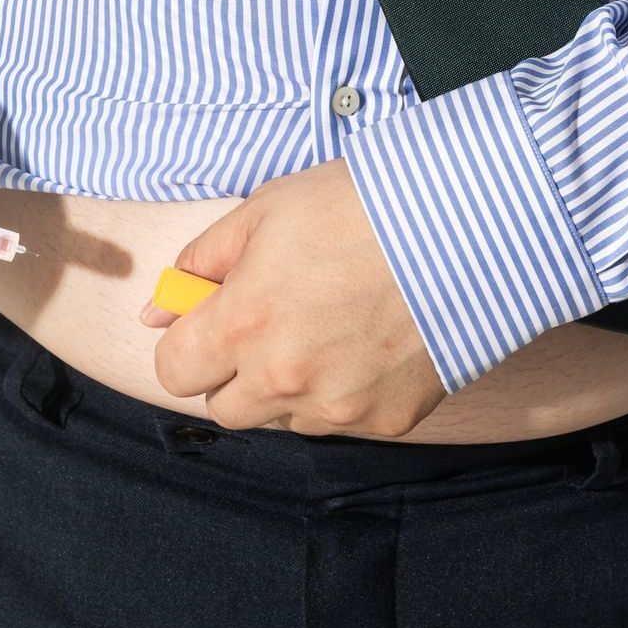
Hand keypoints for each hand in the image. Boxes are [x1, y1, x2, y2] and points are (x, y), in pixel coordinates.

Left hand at [141, 158, 445, 437]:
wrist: (469, 227)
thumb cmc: (361, 206)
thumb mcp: (266, 211)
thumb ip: (201, 263)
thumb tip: (158, 310)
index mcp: (243, 324)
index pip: (173, 371)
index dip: (186, 344)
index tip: (208, 322)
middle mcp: (284, 378)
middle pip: (225, 407)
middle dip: (234, 372)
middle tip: (271, 323)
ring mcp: (338, 407)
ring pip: (284, 417)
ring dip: (290, 386)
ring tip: (330, 327)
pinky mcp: (388, 421)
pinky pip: (341, 421)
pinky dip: (344, 393)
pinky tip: (370, 343)